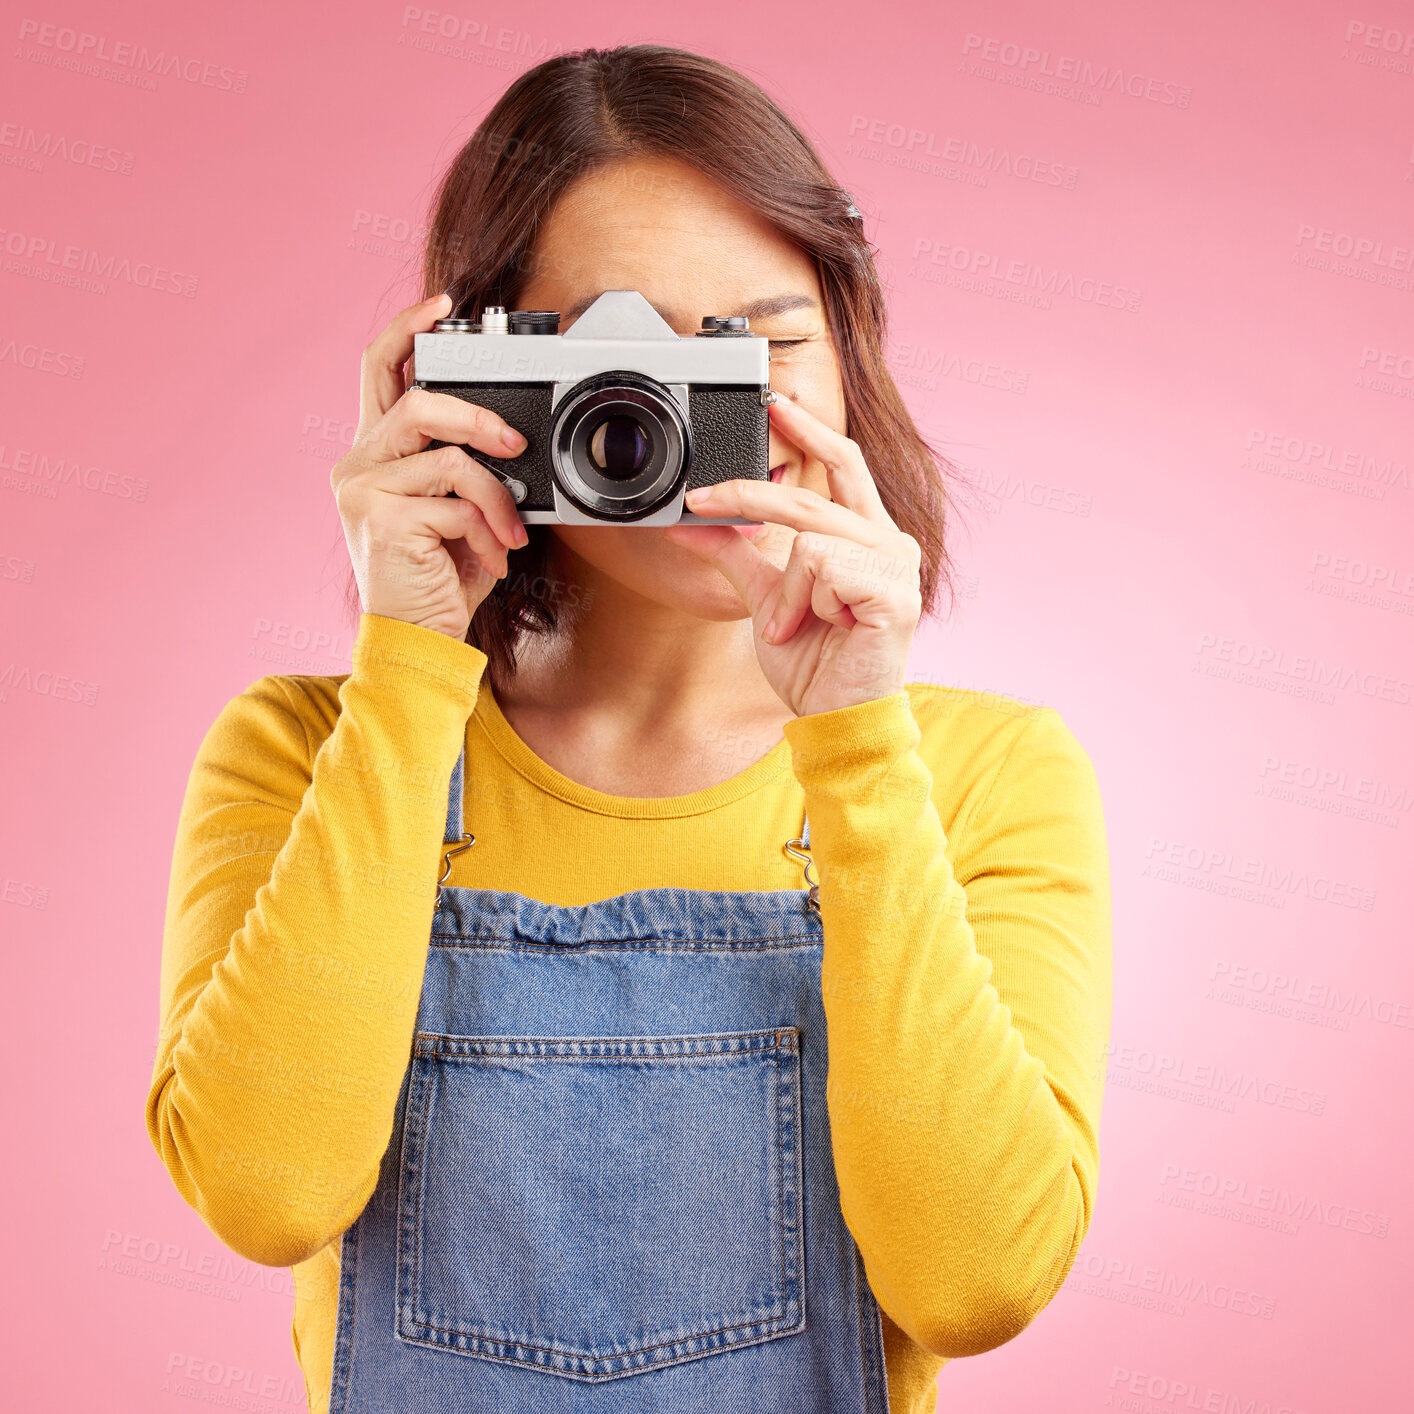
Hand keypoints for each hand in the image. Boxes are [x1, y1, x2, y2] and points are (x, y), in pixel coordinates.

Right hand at [330, 292, 530, 641]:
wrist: (418, 640)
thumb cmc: (440, 579)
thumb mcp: (458, 511)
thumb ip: (465, 468)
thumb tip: (508, 439)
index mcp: (375, 454)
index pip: (379, 369)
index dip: (407, 327)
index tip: (444, 305)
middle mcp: (358, 464)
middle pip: (418, 400)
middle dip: (479, 416)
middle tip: (514, 443)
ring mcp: (362, 490)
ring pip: (447, 455)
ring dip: (494, 493)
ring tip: (510, 528)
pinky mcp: (380, 518)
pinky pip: (454, 502)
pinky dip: (487, 530)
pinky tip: (491, 558)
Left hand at [661, 391, 922, 717]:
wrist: (835, 717)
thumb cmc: (814, 663)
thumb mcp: (765, 598)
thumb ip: (737, 554)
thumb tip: (693, 521)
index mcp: (866, 537)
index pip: (843, 464)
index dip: (810, 429)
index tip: (773, 403)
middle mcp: (889, 543)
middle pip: (814, 494)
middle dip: (751, 494)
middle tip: (703, 499)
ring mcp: (898, 567)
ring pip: (811, 540)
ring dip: (786, 592)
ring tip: (793, 626)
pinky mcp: (897, 595)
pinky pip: (824, 569)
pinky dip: (805, 604)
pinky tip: (823, 629)